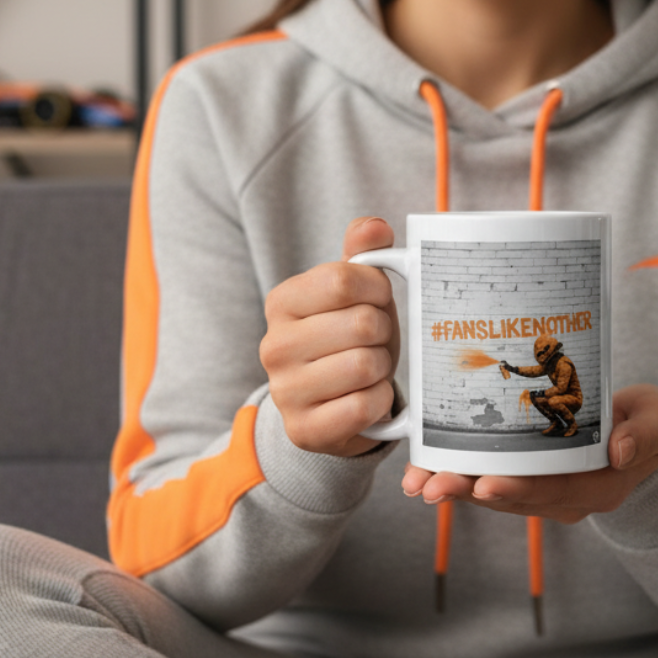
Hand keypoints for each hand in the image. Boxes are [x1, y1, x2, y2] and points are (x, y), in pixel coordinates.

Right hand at [259, 217, 400, 456]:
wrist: (335, 403)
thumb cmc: (350, 337)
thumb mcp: (357, 292)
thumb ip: (364, 252)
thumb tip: (375, 227)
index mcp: (282, 302)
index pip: (343, 279)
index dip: (377, 289)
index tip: (379, 300)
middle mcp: (274, 346)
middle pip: (361, 324)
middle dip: (383, 332)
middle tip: (375, 340)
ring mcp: (285, 391)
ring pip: (365, 365)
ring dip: (383, 367)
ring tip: (371, 368)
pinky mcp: (304, 430)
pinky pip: (365, 406)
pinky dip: (380, 401)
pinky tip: (369, 397)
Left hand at [400, 384, 657, 522]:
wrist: (641, 435)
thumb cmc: (646, 423)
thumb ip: (643, 433)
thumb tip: (618, 449)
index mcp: (600, 486)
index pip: (556, 492)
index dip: (520, 489)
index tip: (486, 484)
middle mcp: (568, 497)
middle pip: (515, 498)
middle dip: (470, 492)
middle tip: (432, 486)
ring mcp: (546, 491)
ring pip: (496, 493)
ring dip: (455, 487)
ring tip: (417, 481)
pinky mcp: (529, 478)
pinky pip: (491, 480)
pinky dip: (459, 474)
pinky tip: (425, 470)